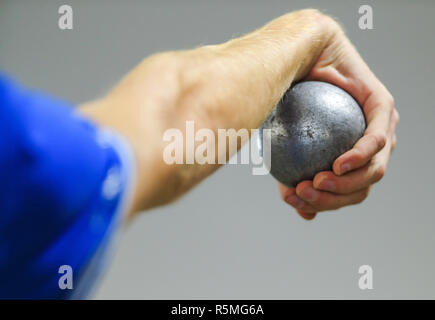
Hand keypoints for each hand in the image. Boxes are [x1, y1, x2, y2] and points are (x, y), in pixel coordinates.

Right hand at [279, 20, 398, 219]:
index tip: (296, 200)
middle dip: (333, 200)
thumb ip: (296, 177)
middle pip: (363, 189)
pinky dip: (358, 157)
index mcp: (354, 157)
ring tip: (316, 183)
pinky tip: (338, 166)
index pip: (347, 193)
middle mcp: (373, 146)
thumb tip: (302, 211)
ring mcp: (382, 127)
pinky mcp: (383, 107)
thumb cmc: (289, 100)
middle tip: (303, 193)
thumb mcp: (287, 147)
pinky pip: (376, 140)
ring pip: (375, 172)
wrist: (296, 57)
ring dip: (345, 185)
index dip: (324, 204)